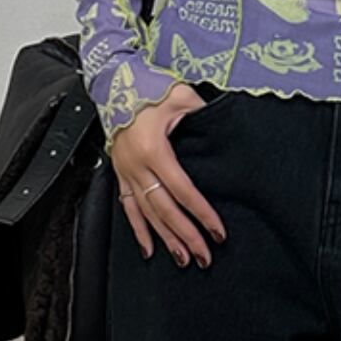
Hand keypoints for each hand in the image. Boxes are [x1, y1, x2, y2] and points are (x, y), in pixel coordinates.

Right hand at [109, 84, 227, 268]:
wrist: (114, 82)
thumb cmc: (148, 87)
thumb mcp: (182, 97)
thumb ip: (204, 115)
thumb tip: (226, 128)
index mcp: (154, 149)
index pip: (183, 190)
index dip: (201, 213)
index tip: (217, 231)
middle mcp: (137, 165)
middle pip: (164, 209)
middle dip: (186, 235)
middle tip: (204, 256)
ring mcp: (126, 171)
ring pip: (146, 213)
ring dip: (165, 238)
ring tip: (183, 258)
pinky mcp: (120, 173)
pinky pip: (128, 208)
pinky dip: (139, 230)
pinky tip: (150, 248)